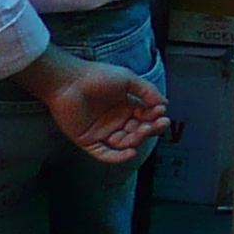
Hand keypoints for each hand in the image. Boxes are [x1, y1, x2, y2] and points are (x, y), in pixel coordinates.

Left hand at [17, 49, 168, 163]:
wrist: (69, 82)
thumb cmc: (97, 76)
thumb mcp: (128, 79)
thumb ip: (147, 91)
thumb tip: (165, 104)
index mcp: (126, 106)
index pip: (146, 117)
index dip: (155, 117)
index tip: (161, 114)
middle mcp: (116, 121)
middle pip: (138, 132)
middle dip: (149, 130)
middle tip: (155, 125)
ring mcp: (102, 132)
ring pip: (124, 143)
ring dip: (136, 140)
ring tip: (143, 131)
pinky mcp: (88, 141)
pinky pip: (105, 153)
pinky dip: (117, 157)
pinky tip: (130, 153)